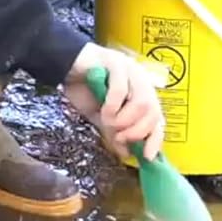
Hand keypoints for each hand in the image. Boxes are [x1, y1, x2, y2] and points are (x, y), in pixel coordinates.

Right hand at [61, 42, 166, 162]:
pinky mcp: (116, 63)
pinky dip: (113, 106)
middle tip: (119, 138)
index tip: (146, 157)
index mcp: (141, 93)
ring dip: (125, 120)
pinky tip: (103, 110)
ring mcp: (131, 70)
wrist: (64, 65)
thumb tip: (127, 153)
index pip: (157, 118)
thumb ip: (115, 132)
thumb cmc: (83, 89)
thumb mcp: (101, 117)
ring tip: (107, 122)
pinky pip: (121, 90)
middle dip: (137, 131)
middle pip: (153, 111)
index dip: (155, 139)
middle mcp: (141, 81)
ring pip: (142, 102)